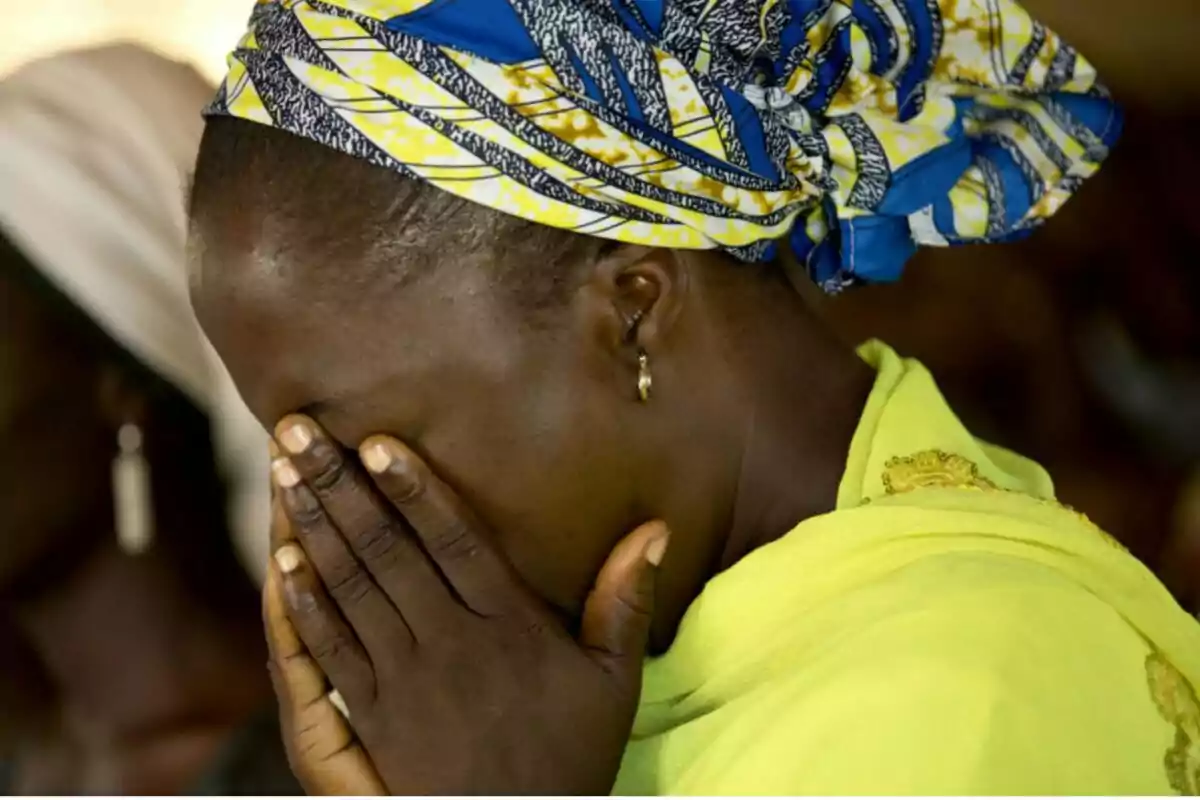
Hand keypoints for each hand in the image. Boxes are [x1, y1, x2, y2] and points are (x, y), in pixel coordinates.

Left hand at [268, 415, 669, 794]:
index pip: (455, 541)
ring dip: (312, 527)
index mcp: (509, 627)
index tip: (375, 441)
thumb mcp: (616, 679)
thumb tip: (656, 528)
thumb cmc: (572, 751)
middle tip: (298, 431)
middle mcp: (451, 645)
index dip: (414, 489)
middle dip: (339, 487)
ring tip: (283, 472)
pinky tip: (280, 560)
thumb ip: (628, 601)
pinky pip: (331, 650)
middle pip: (389, 552)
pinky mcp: (373, 716)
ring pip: (351, 590)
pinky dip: (303, 603)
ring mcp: (406, 680)